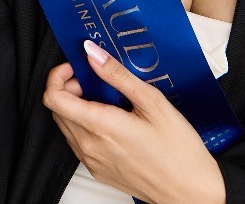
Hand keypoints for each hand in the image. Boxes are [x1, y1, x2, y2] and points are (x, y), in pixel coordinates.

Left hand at [43, 40, 224, 203]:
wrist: (190, 192)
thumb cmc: (179, 151)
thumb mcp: (153, 102)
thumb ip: (117, 75)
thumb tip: (93, 54)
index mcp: (101, 126)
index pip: (53, 98)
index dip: (58, 76)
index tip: (76, 68)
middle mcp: (90, 146)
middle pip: (57, 109)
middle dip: (69, 88)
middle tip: (95, 81)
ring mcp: (92, 162)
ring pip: (66, 126)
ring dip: (76, 107)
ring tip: (106, 100)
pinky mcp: (98, 171)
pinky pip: (78, 143)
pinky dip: (85, 125)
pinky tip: (111, 121)